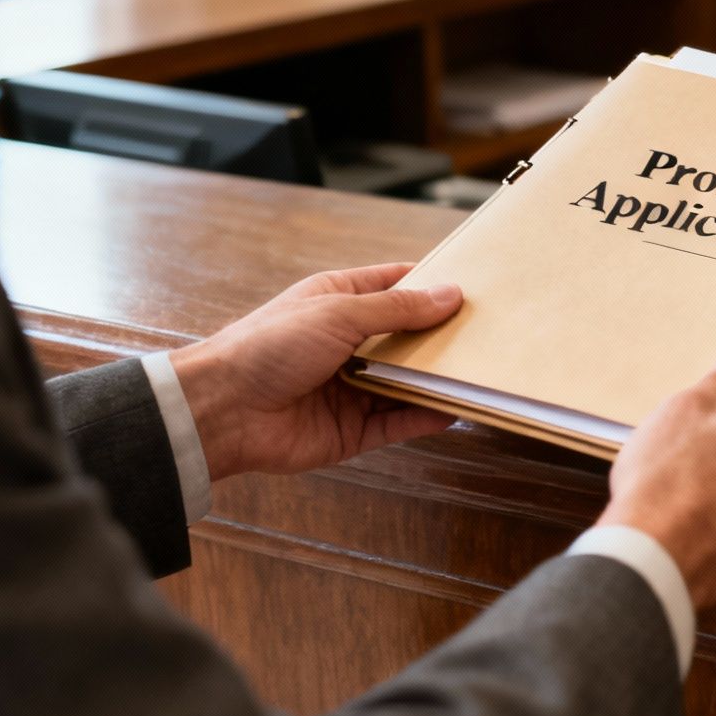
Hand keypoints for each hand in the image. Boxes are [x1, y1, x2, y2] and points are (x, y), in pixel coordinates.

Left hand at [169, 264, 463, 479]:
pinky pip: (398, 421)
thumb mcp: (339, 312)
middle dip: (444, 335)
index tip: (475, 287)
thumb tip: (451, 295)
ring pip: (407, 381)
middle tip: (492, 333)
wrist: (223, 411)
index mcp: (339, 301)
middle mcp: (348, 343)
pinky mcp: (352, 429)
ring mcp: (352, 387)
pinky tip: (456, 409)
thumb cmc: (268, 346)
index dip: (433, 285)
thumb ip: (398, 308)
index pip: (396, 286)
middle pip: (408, 336)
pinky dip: (426, 416)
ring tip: (483, 371)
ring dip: (439, 378)